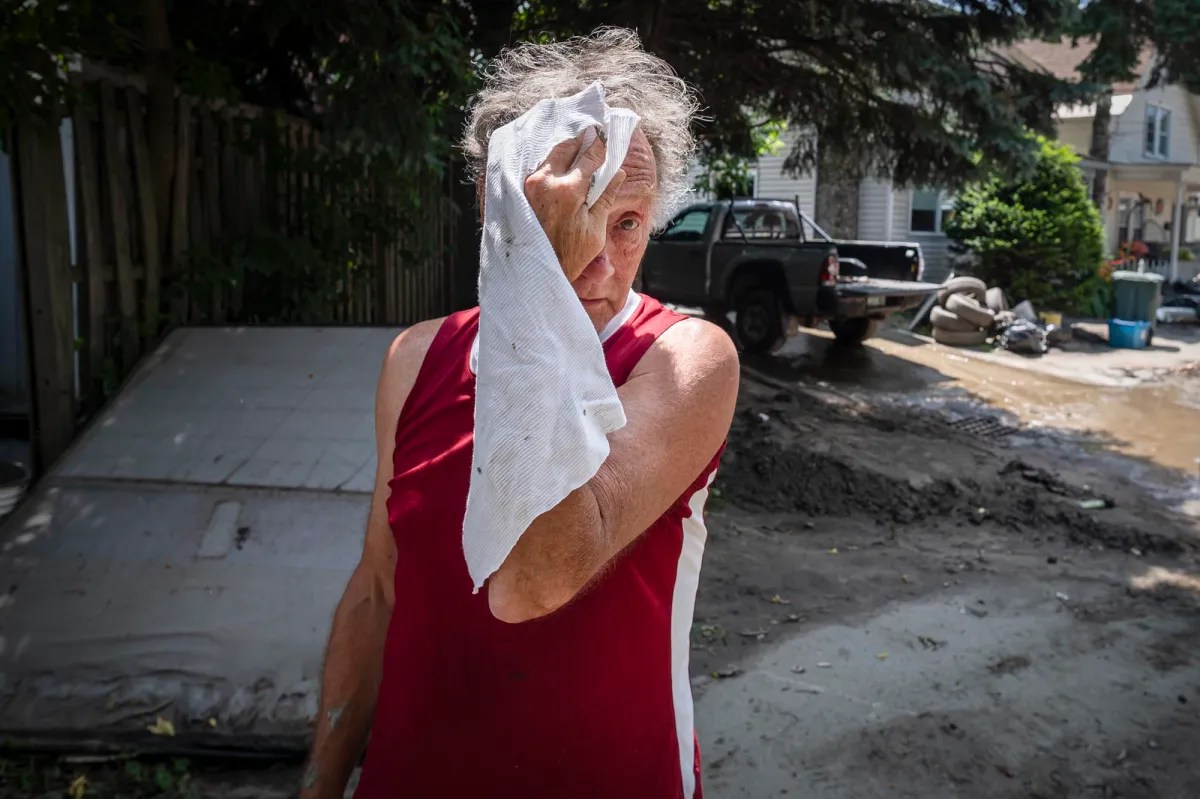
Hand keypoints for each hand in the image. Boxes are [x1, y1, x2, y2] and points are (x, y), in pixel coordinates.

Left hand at [524, 127, 626, 281]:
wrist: (536, 271)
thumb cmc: (570, 255)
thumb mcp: (595, 229)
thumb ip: (605, 196)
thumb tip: (618, 173)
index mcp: (568, 189)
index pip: (589, 156)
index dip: (599, 144)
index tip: (605, 134)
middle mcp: (546, 180)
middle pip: (567, 147)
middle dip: (581, 141)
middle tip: (593, 135)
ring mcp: (530, 184)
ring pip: (551, 155)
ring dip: (566, 150)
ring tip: (579, 150)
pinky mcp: (521, 190)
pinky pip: (540, 167)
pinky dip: (553, 162)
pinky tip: (563, 166)